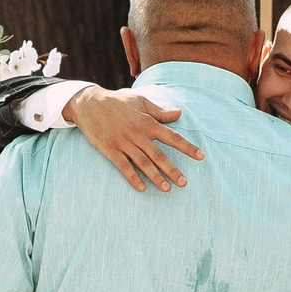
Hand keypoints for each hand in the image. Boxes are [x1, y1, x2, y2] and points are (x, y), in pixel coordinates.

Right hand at [64, 87, 202, 191]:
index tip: (201, 156)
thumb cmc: (117, 102)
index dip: (187, 147)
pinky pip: (123, 166)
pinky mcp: (110, 150)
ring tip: (166, 189)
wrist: (89, 104)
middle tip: (183, 183)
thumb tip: (179, 113)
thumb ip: (159, 111)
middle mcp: (137, 134)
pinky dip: (132, 177)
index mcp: (147, 122)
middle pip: (159, 154)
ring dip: (155, 176)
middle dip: (172, 169)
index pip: (172, 136)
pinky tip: (141, 188)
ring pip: (143, 162)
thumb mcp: (140, 102)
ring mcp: (123, 142)